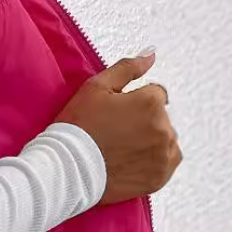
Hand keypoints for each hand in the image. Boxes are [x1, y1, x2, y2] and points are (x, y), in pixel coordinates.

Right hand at [52, 51, 182, 206]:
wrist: (68, 169)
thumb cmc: (78, 128)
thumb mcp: (95, 88)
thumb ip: (127, 68)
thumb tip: (151, 54)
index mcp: (150, 103)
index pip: (155, 93)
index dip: (132, 101)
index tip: (114, 112)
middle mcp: (164, 128)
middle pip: (160, 117)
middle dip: (142, 120)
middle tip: (113, 131)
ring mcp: (164, 154)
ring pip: (163, 139)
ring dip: (148, 140)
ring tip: (119, 147)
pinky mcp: (160, 176)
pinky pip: (165, 163)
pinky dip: (151, 161)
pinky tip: (127, 160)